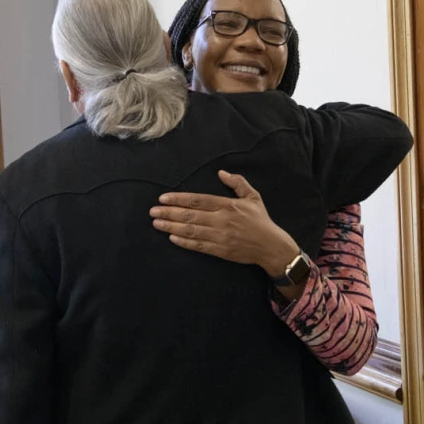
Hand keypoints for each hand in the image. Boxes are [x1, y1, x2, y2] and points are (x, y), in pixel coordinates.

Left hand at [150, 170, 300, 276]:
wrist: (271, 246)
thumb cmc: (260, 220)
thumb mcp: (253, 197)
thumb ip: (237, 183)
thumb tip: (221, 173)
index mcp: (227, 205)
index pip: (198, 201)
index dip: (179, 199)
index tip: (163, 198)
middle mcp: (221, 220)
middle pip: (190, 216)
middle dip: (169, 213)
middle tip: (153, 212)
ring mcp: (220, 236)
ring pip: (191, 231)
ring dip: (171, 227)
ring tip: (157, 224)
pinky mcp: (220, 250)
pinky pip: (198, 246)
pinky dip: (184, 242)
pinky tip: (172, 238)